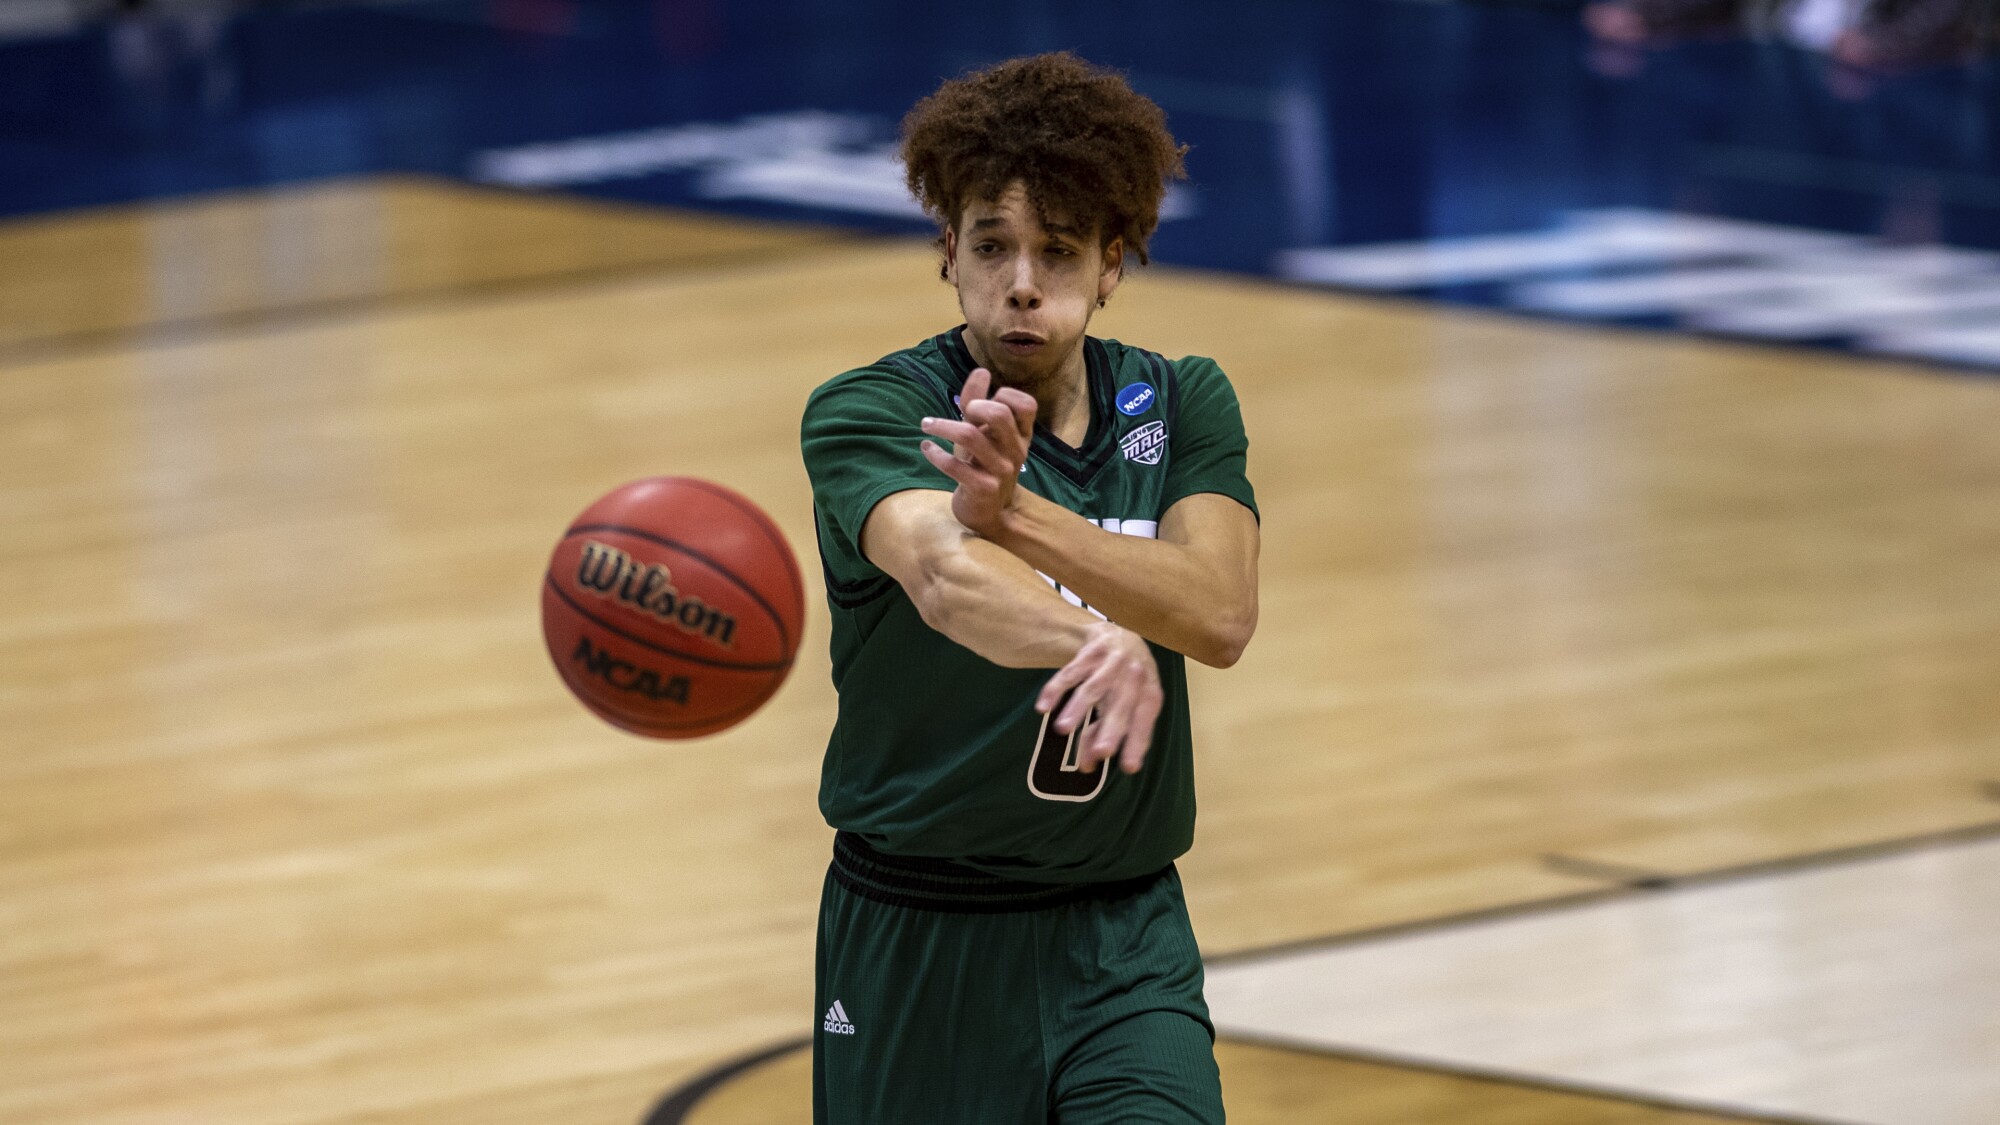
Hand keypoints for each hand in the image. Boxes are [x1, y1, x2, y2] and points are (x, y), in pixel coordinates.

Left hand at [919, 367, 1037, 537]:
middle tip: (960, 411)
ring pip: (970, 436)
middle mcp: (1015, 451)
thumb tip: (980, 370)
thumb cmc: (985, 465)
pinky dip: (935, 454)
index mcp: (1021, 435)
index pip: (1026, 404)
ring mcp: (1001, 471)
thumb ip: (979, 402)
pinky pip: (955, 465)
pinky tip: (927, 449)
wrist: (991, 512)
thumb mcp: (984, 434)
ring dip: (942, 426)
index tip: (982, 402)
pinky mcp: (982, 489)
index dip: (1004, 395)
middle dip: (974, 405)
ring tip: (925, 425)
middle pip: (999, 414)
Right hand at [1035, 622, 1163, 774]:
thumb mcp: (1125, 705)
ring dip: (1077, 708)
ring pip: (1093, 688)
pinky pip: (1070, 672)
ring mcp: (1111, 662)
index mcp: (1149, 693)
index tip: (1129, 768)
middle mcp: (1134, 676)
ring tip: (1062, 730)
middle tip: (1102, 753)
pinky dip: (1056, 689)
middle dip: (1111, 730)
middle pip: (1121, 706)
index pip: (1144, 722)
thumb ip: (1106, 734)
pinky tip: (1043, 707)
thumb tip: (1087, 767)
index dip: (1137, 743)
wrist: (1120, 634)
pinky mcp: (1090, 652)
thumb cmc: (1125, 681)